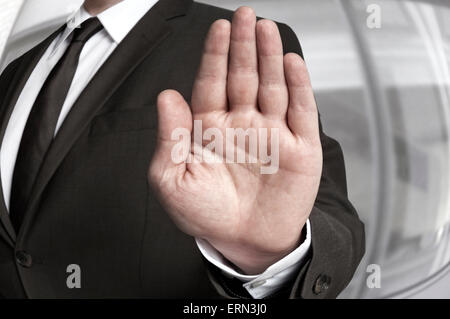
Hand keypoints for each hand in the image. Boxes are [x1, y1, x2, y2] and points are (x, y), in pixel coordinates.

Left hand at [148, 7, 321, 274]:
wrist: (245, 243)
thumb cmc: (207, 216)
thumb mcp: (173, 181)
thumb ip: (170, 138)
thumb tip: (167, 97)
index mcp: (211, 130)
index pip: (212, 83)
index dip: (214, 56)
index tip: (218, 29)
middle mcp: (243, 126)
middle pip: (243, 76)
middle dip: (242, 46)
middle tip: (244, 16)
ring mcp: (273, 134)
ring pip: (272, 86)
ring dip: (269, 57)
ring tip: (265, 29)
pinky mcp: (299, 148)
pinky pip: (301, 111)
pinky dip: (298, 86)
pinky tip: (291, 63)